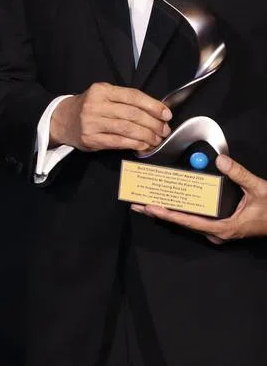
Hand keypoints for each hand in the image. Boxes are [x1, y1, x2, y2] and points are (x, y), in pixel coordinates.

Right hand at [50, 83, 170, 152]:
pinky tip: (143, 145)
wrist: (62, 119)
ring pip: (127, 129)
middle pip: (132, 114)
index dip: (152, 105)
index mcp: (101, 90)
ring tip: (156, 139)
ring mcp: (92, 122)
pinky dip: (135, 144)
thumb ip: (125, 101)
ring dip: (147, 136)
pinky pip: (119, 142)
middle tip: (164, 130)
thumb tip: (156, 111)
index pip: (132, 96)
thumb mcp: (103, 96)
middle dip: (153, 123)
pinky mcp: (91, 138)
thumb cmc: (89, 107)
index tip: (166, 114)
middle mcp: (95, 104)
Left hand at [133, 155, 266, 242]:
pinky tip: (168, 203)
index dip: (169, 214)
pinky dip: (180, 211)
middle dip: (160, 212)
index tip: (151, 207)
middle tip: (137, 203)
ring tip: (145, 202)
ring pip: (188, 221)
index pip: (191, 221)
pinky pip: (196, 218)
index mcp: (224, 227)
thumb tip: (221, 160)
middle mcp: (218, 232)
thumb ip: (240, 175)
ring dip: (168, 211)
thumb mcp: (259, 190)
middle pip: (183, 222)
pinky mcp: (220, 226)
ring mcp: (218, 230)